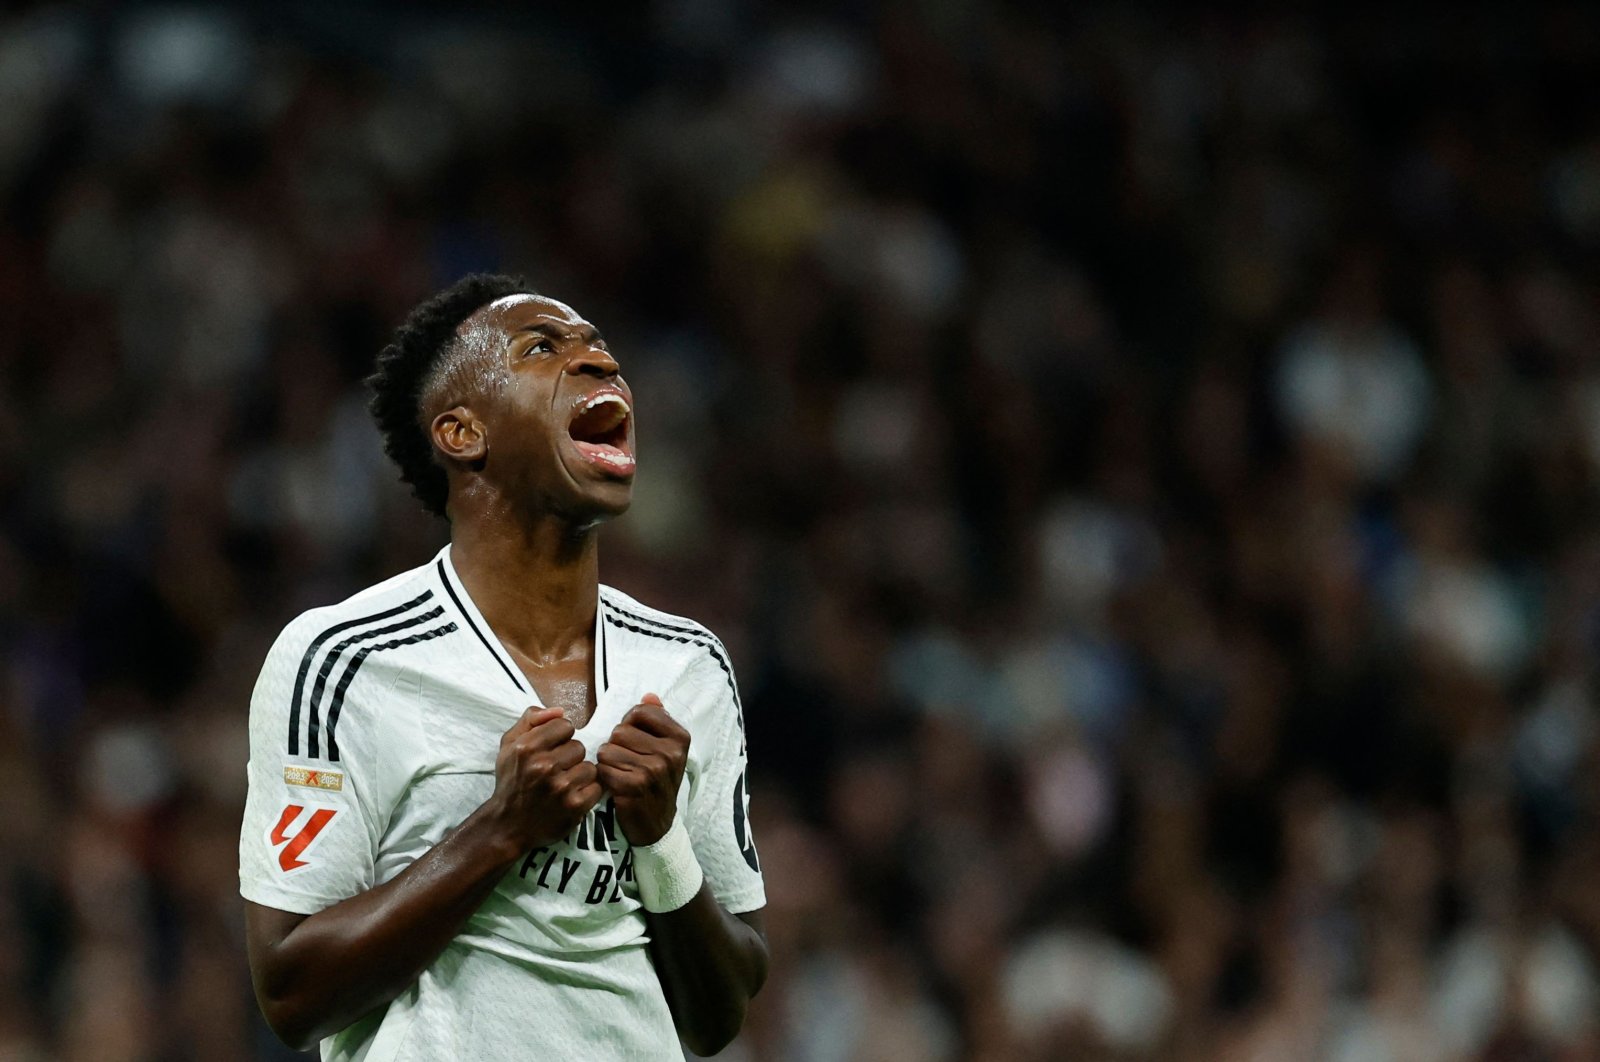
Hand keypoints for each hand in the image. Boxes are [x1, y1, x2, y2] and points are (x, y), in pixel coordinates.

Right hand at [485, 707, 601, 850]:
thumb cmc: (511, 782)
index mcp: (527, 748)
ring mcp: (561, 787)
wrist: (508, 824)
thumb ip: (531, 720)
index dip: (560, 737)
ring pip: (589, 767)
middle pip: (579, 746)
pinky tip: (572, 796)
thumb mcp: (509, 745)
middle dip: (569, 757)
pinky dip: (587, 792)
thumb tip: (559, 711)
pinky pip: (596, 787)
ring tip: (564, 783)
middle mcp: (544, 766)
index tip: (552, 749)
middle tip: (556, 770)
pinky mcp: (575, 806)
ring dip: (579, 775)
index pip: (564, 725)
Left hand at [597, 694, 690, 845]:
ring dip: (608, 762)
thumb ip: (658, 720)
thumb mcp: (666, 750)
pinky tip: (616, 786)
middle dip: (617, 745)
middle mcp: (669, 752)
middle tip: (628, 763)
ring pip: (607, 749)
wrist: (657, 825)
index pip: (640, 711)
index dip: (630, 725)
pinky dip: (604, 777)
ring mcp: (652, 770)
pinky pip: (602, 768)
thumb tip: (649, 696)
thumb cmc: (658, 782)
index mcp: (680, 738)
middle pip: (620, 730)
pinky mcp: (633, 786)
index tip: (636, 742)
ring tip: (622, 774)